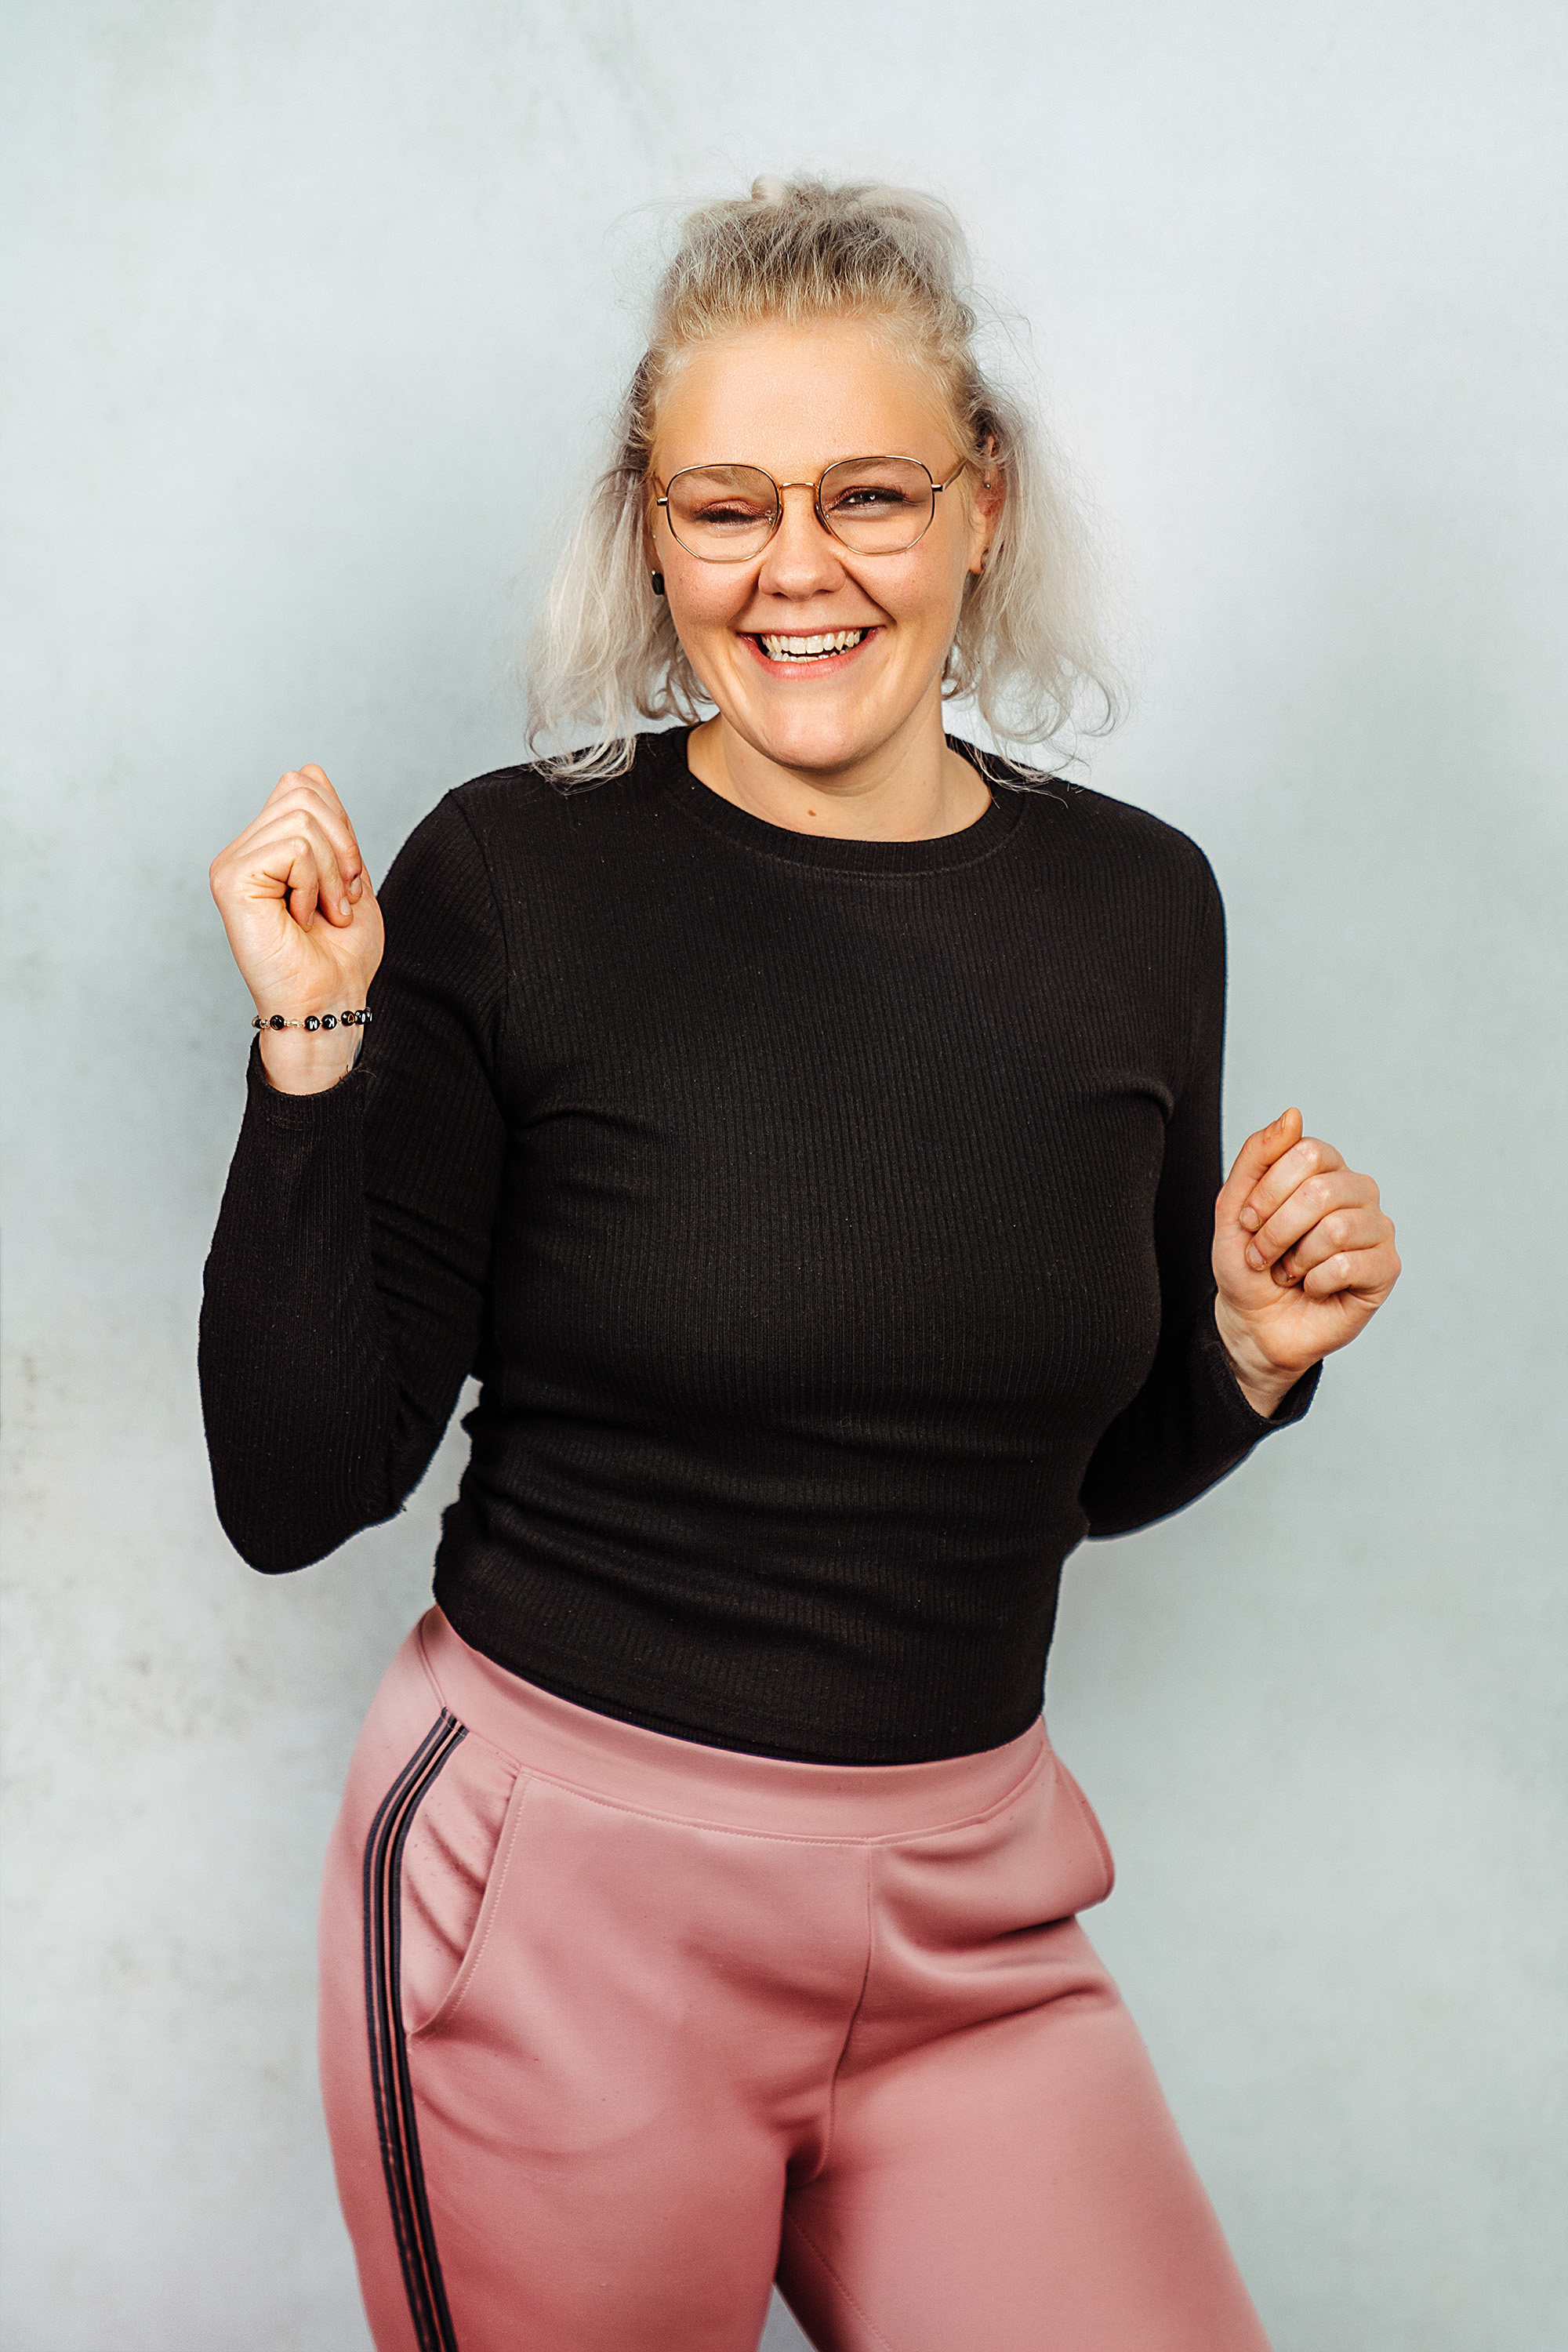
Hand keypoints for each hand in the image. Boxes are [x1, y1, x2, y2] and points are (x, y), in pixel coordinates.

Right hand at [209, 765, 384, 1093]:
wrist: (330, 1004)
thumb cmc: (340, 956)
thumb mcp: (347, 876)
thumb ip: (330, 826)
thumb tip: (308, 770)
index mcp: (266, 847)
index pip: (303, 783)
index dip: (342, 824)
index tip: (347, 880)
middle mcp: (242, 851)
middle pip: (303, 790)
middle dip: (343, 846)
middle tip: (340, 899)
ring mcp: (232, 865)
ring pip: (302, 818)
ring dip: (333, 872)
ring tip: (324, 912)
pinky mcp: (231, 881)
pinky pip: (295, 847)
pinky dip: (316, 883)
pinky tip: (302, 917)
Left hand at [1212, 1107, 1400, 1417]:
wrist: (1253, 1323)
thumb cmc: (1248, 1264)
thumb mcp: (1234, 1207)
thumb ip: (1257, 1156)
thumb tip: (1292, 1114)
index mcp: (1324, 1168)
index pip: (1306, 1152)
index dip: (1267, 1192)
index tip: (1248, 1222)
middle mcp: (1357, 1190)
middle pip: (1321, 1191)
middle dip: (1276, 1230)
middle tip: (1264, 1255)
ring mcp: (1376, 1228)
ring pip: (1335, 1229)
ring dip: (1295, 1259)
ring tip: (1289, 1272)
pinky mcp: (1386, 1268)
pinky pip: (1349, 1265)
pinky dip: (1315, 1282)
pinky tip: (1313, 1287)